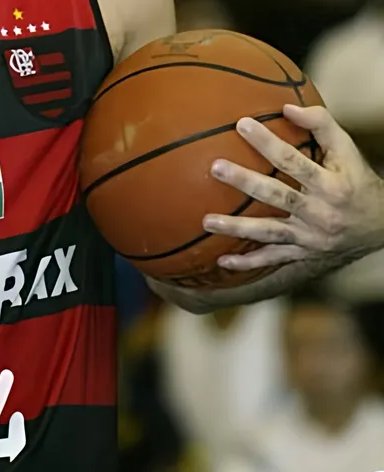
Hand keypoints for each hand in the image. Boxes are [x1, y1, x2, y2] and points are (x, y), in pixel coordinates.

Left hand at [203, 104, 383, 271]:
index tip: (241, 124)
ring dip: (236, 228)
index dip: (267, 142)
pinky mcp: (302, 253)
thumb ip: (321, 125)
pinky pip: (272, 259)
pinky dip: (248, 263)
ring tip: (206, 221)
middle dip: (245, 181)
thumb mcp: (347, 151)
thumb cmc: (357, 181)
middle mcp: (319, 211)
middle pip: (276, 195)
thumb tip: (287, 106)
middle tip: (215, 168)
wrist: (380, 226)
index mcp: (330, 183)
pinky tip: (222, 261)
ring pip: (268, 231)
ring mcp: (309, 236)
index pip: (294, 159)